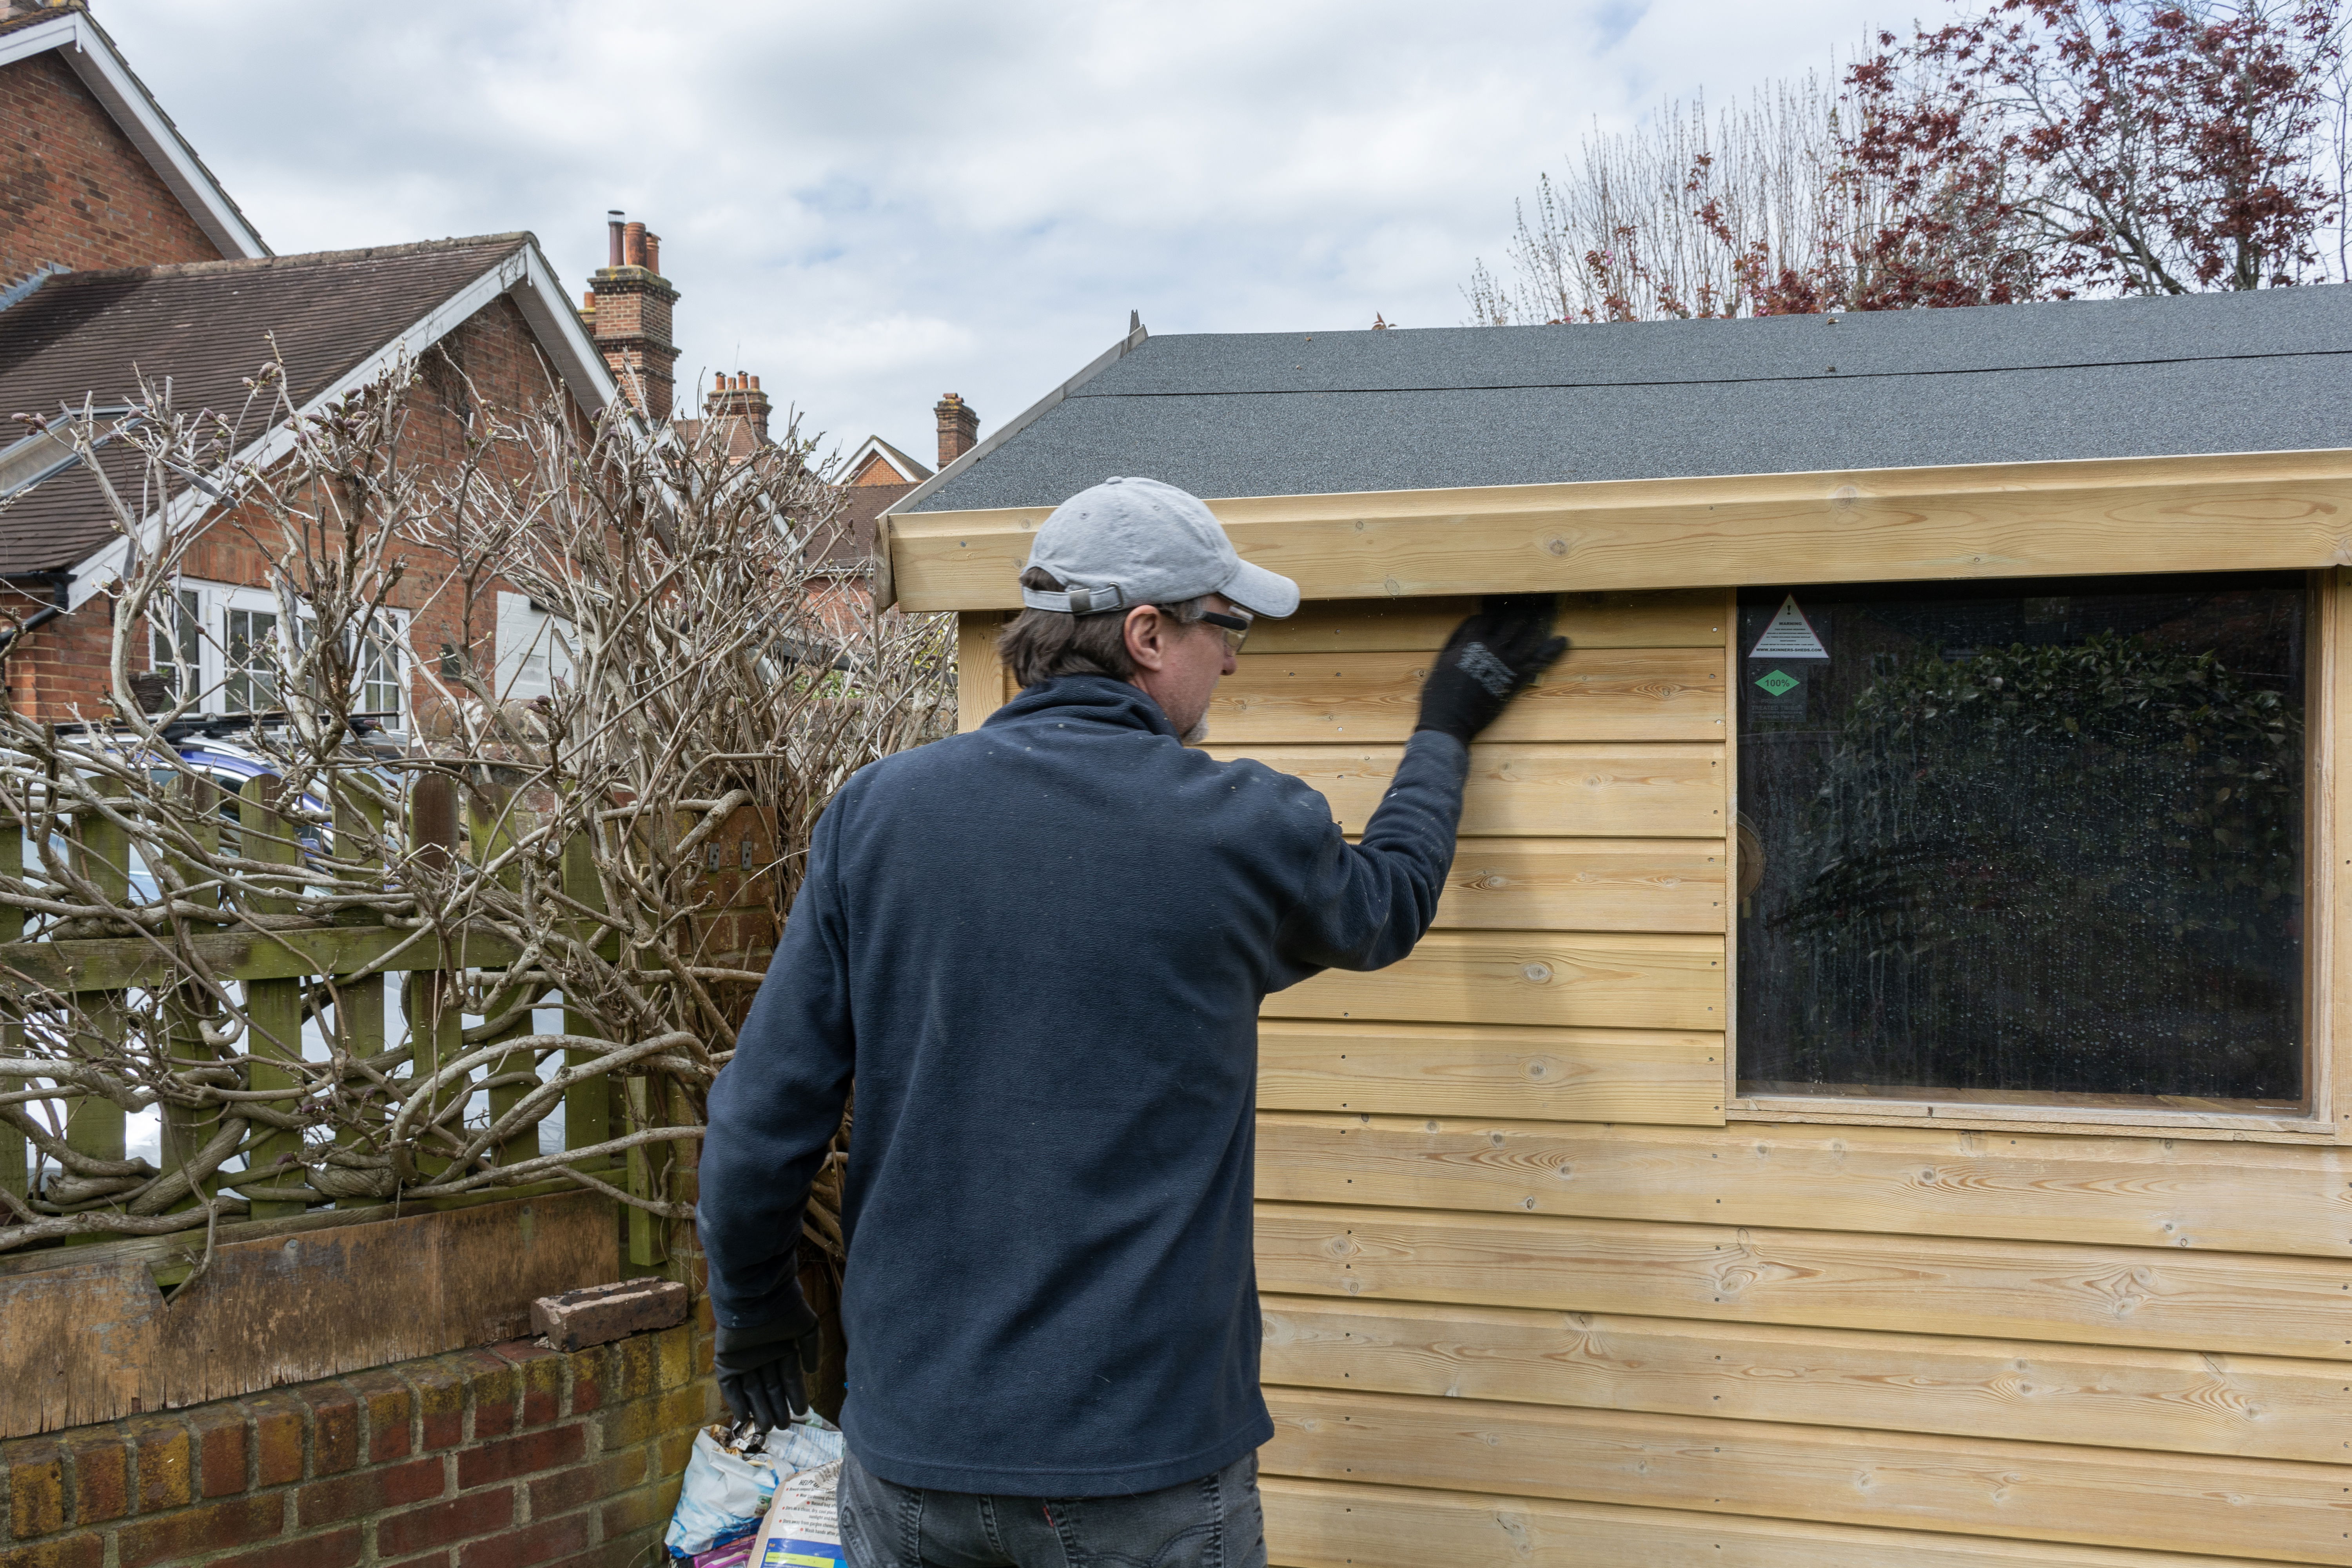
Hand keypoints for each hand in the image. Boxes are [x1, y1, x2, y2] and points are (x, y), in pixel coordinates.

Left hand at [714, 1292, 822, 1429]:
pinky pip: (730, 1387)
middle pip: (770, 1389)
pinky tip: (745, 1418)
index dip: (795, 1395)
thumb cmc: (784, 1310)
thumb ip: (812, 1349)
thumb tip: (812, 1372)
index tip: (802, 1412)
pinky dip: (736, 1402)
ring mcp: (743, 1360)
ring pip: (752, 1391)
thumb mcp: (807, 1327)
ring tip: (768, 1428)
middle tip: (783, 1427)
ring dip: (759, 1410)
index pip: (789, 1378)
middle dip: (777, 1408)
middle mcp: (763, 1357)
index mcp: (782, 1348)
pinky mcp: (726, 1362)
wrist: (755, 1297)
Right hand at [1415, 595, 1568, 744]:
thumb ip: (1457, 638)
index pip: (1488, 617)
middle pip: (1511, 621)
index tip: (1504, 604)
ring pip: (1528, 635)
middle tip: (1533, 599)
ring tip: (1549, 610)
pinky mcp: (1517, 679)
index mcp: (1471, 640)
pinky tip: (1563, 640)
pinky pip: (1539, 661)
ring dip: (1540, 621)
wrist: (1450, 719)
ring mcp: (1507, 662)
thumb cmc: (1439, 691)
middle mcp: (1492, 646)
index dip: (1497, 609)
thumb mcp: (1442, 659)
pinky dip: (1553, 651)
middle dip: (1522, 609)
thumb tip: (1472, 621)